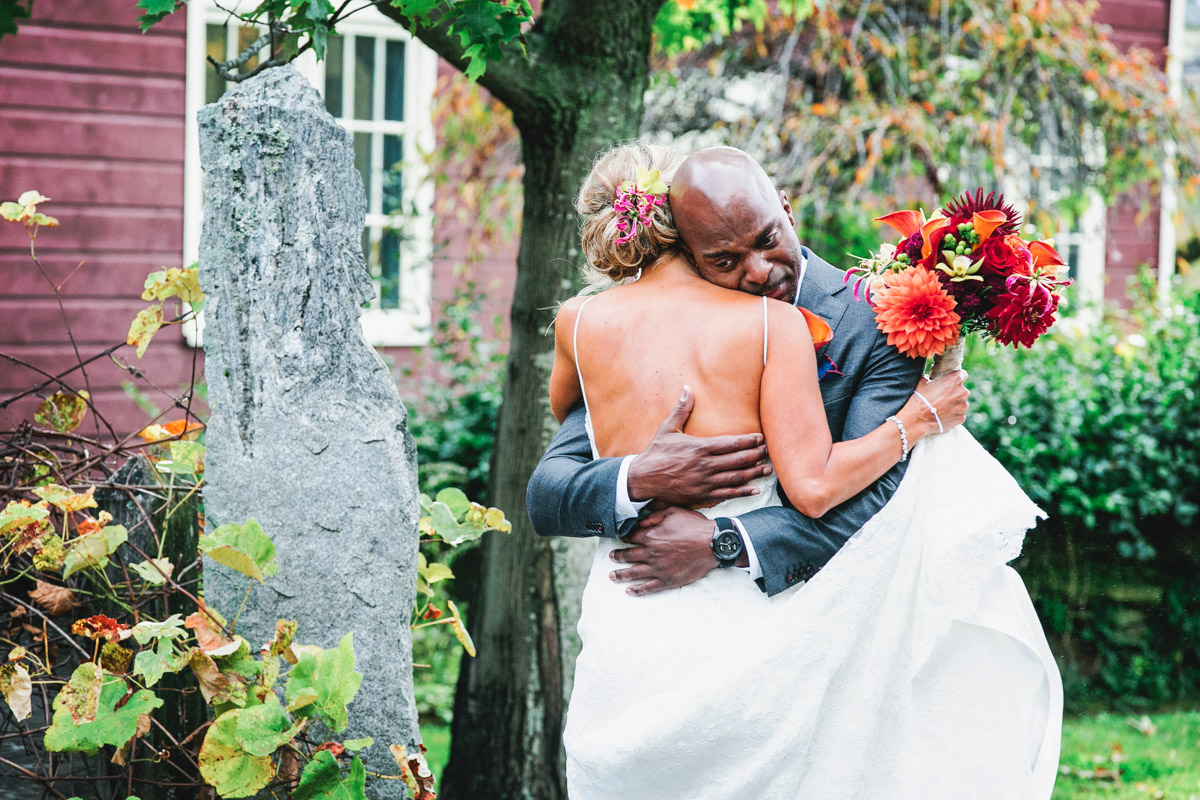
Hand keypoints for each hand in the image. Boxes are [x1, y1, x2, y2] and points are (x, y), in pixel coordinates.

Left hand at [608, 506, 722, 595]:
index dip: (622, 537)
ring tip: (612, 576)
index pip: (630, 537)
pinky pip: (649, 587)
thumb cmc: (695, 526)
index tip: (618, 539)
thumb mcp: (674, 511)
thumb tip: (640, 522)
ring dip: (621, 575)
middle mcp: (651, 553)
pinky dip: (638, 590)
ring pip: (634, 573)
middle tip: (611, 557)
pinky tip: (629, 591)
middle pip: (628, 556)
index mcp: (651, 536)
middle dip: (617, 556)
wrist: (713, 544)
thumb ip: (655, 516)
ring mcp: (659, 568)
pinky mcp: (668, 580)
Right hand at [626, 386, 770, 505]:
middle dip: (756, 455)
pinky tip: (755, 490)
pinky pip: (727, 494)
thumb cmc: (656, 452)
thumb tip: (687, 388)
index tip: (760, 438)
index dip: (748, 441)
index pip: (731, 443)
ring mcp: (705, 482)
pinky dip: (743, 492)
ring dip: (754, 473)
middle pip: (738, 460)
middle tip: (769, 451)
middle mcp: (705, 465)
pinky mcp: (702, 495)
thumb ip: (681, 409)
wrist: (642, 478)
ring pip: (736, 477)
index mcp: (699, 447)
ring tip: (768, 469)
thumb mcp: (667, 429)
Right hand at [899, 370, 968, 438]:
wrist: (917, 419)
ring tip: (941, 408)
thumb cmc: (918, 399)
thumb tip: (928, 378)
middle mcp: (963, 392)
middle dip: (954, 392)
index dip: (955, 378)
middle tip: (942, 397)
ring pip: (961, 403)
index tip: (949, 382)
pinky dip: (953, 415)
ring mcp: (963, 406)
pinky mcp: (961, 418)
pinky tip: (942, 416)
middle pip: (962, 390)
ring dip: (954, 404)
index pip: (962, 374)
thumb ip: (930, 378)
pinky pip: (959, 414)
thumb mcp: (922, 382)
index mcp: (955, 380)